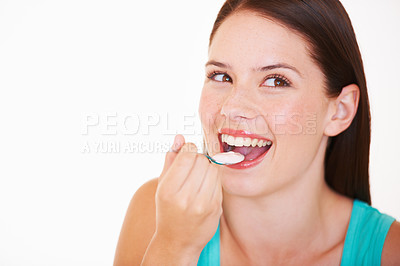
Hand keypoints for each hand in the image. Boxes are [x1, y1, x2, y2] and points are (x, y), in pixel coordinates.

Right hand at [154, 135, 222, 254]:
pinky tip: (205, 186)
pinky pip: (219, 181)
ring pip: (213, 168)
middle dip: (198, 158)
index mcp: (169, 190)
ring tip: (198, 176)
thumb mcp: (162, 185)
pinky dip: (213, 179)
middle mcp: (186, 198)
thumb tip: (180, 138)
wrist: (177, 241)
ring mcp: (203, 204)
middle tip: (192, 166)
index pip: (188, 155)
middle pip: (202, 160)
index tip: (186, 153)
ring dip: (207, 167)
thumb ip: (171, 159)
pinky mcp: (216, 207)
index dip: (189, 149)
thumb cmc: (168, 210)